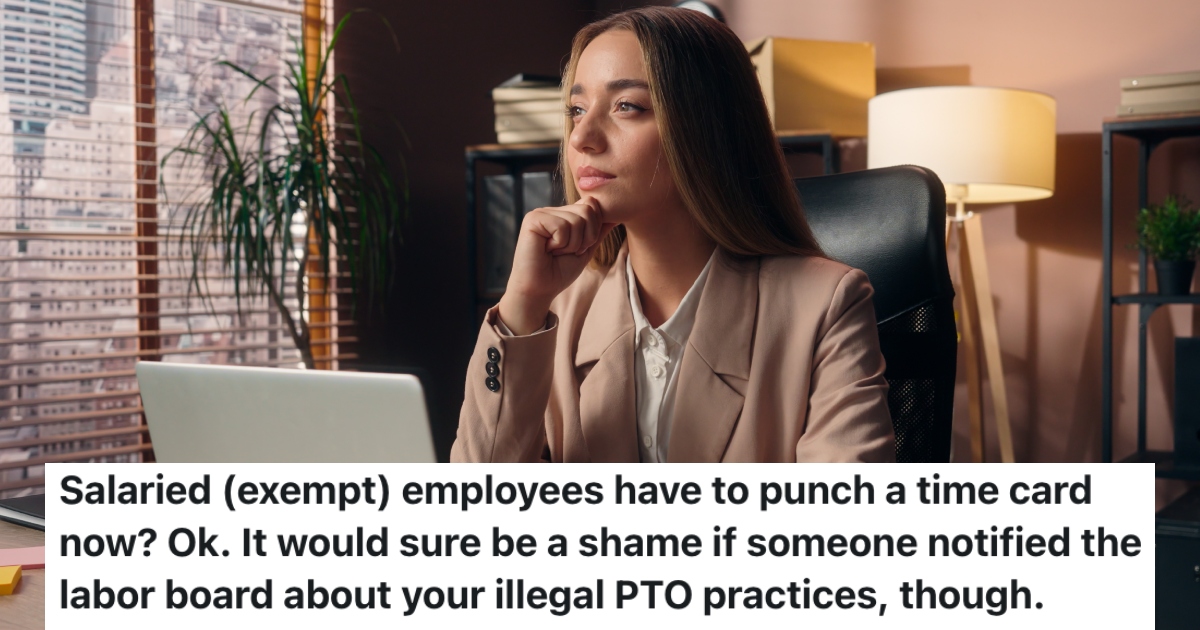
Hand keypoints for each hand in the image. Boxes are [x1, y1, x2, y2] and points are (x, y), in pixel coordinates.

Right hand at [498, 197, 615, 334]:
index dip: (593, 230)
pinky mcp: (533, 219)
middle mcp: (552, 210)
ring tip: (556, 252)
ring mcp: (542, 213)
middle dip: (585, 238)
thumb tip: (616, 215)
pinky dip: (561, 244)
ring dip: (572, 244)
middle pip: (588, 210)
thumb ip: (598, 231)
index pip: (592, 205)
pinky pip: (562, 226)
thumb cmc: (560, 272)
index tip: (579, 248)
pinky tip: (547, 250)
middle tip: (567, 251)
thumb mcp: (586, 249)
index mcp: (563, 214)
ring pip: (577, 220)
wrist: (540, 290)